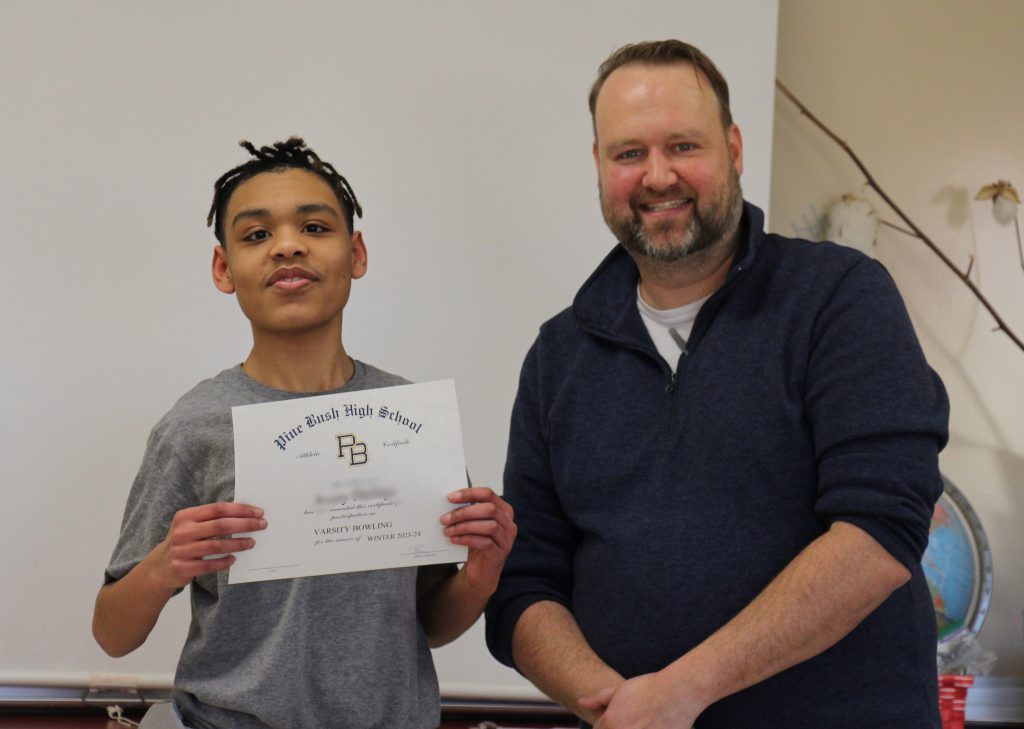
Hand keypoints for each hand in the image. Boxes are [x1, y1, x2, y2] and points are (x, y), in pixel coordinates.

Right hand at [152, 502, 266, 588]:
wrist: (160, 567)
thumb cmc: (185, 541)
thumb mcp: (192, 525)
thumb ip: (212, 519)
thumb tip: (246, 514)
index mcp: (186, 516)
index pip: (218, 509)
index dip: (240, 510)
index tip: (258, 512)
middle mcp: (183, 531)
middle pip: (220, 525)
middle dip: (245, 524)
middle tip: (261, 525)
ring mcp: (182, 550)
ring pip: (217, 546)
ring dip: (239, 544)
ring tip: (252, 543)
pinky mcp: (183, 567)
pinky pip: (210, 565)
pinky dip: (225, 562)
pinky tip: (234, 559)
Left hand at [440, 487, 515, 592]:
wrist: (481, 571)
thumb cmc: (477, 543)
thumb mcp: (474, 524)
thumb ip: (468, 512)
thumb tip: (449, 501)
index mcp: (503, 511)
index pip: (488, 494)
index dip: (469, 493)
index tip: (450, 497)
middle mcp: (509, 523)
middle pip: (489, 509)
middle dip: (464, 512)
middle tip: (445, 518)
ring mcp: (506, 540)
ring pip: (489, 526)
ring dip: (464, 527)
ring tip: (448, 530)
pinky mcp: (500, 554)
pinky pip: (485, 543)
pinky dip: (467, 539)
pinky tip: (454, 540)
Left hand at [579, 672, 701, 728]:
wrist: (678, 692)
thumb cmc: (648, 688)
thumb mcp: (619, 689)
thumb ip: (597, 698)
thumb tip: (581, 702)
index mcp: (611, 723)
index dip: (606, 723)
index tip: (619, 717)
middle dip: (619, 726)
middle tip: (634, 717)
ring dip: (631, 728)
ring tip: (642, 720)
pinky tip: (652, 723)